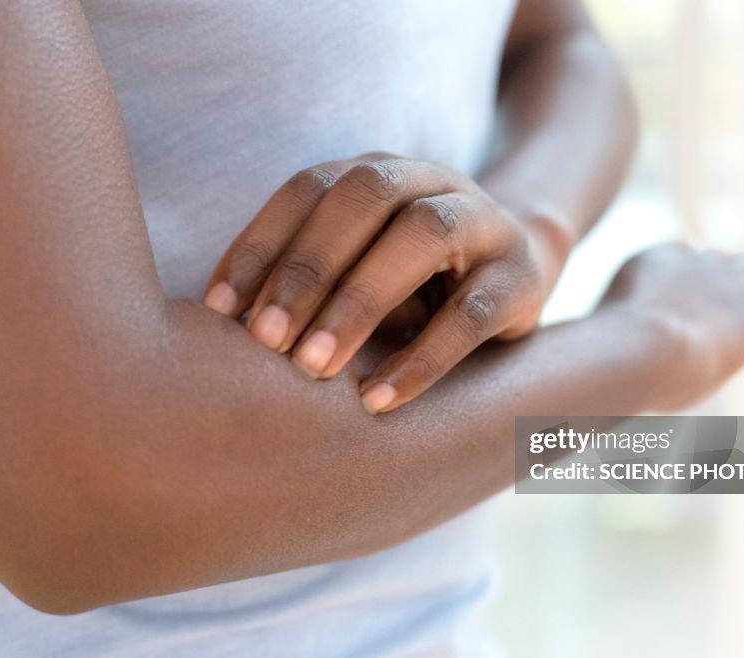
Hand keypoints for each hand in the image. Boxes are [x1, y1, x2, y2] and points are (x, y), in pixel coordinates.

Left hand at [203, 153, 570, 412]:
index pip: (308, 188)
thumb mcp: (359, 264)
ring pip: (423, 237)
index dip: (261, 242)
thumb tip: (220, 330)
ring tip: (314, 367)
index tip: (219, 309)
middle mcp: (431, 181)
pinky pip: (473, 313)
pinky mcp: (523, 277)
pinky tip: (378, 398)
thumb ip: (308, 279)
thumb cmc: (413, 278)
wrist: (524, 265)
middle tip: (264, 340)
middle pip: (364, 198)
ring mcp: (485, 222)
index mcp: (378, 172)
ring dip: (360, 299)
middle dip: (307, 267)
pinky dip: (423, 356)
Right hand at [599, 243, 743, 409]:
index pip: (675, 257)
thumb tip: (583, 368)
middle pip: (717, 260)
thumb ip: (599, 342)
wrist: (635, 351)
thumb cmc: (604, 355)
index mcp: (649, 259)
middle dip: (721, 280)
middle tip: (723, 311)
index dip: (682, 281)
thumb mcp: (596, 340)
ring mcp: (732, 283)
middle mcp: (694, 260)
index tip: (678, 306)